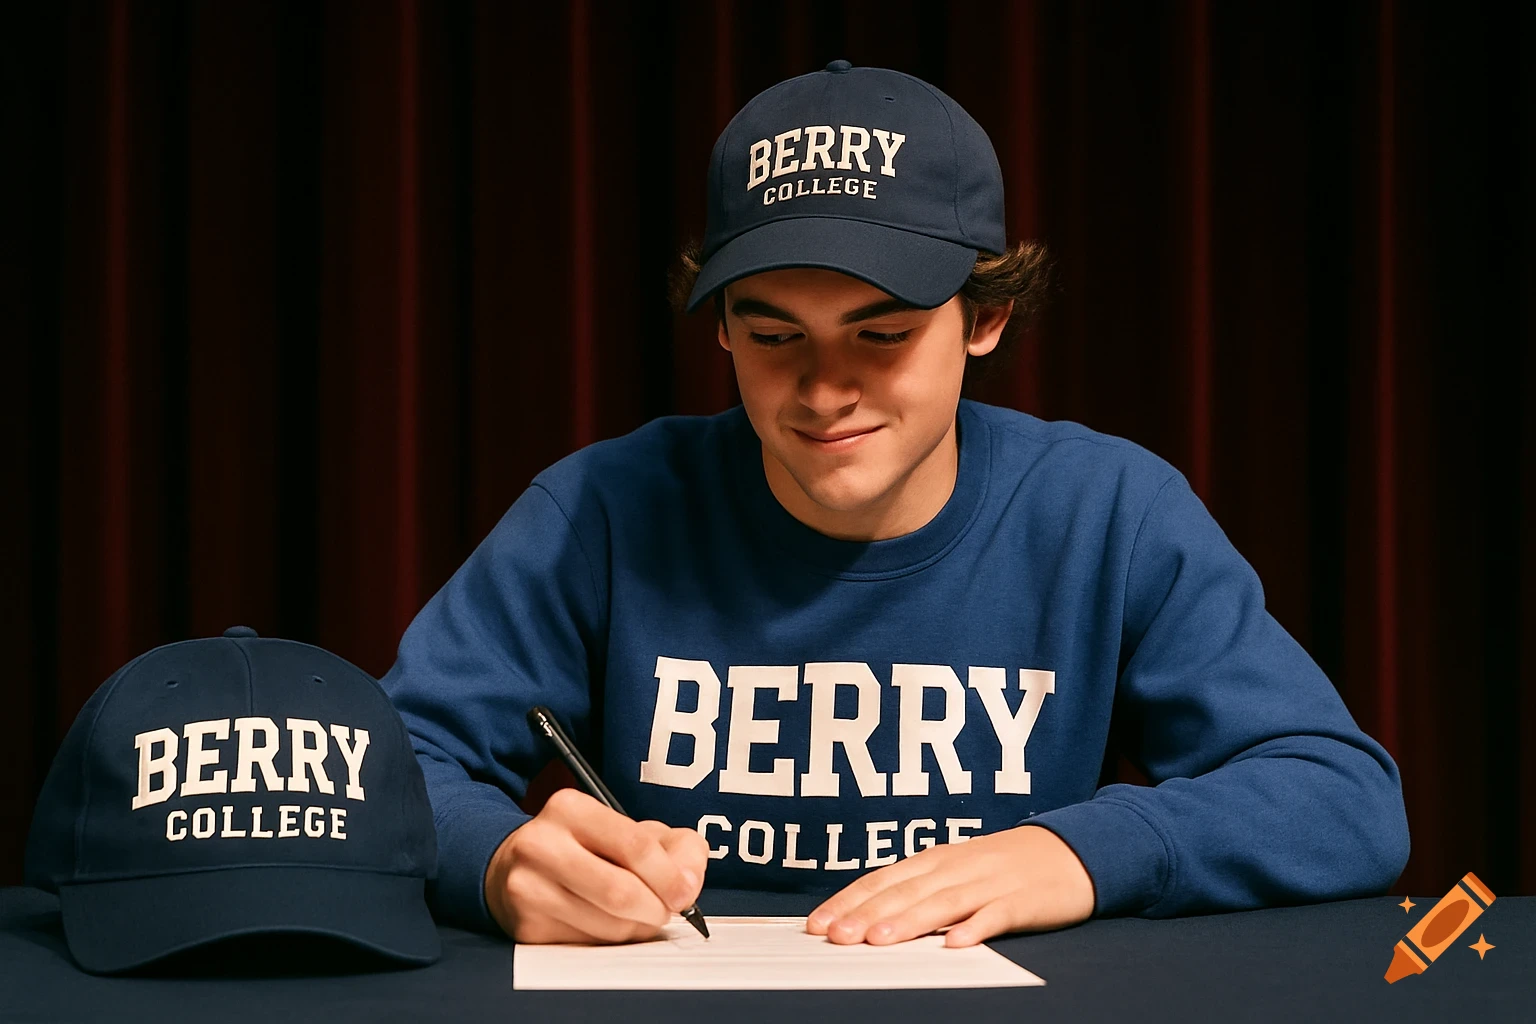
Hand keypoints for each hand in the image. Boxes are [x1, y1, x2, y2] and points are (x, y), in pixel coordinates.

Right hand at [484, 788, 708, 943]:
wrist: (513, 866)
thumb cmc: (583, 847)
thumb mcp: (627, 829)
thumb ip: (673, 846)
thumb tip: (689, 882)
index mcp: (570, 809)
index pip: (633, 845)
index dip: (668, 875)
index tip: (685, 893)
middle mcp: (542, 844)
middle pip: (620, 892)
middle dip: (656, 908)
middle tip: (665, 911)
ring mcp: (528, 888)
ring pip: (607, 926)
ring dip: (636, 929)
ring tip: (636, 915)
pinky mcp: (526, 927)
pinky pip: (588, 946)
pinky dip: (610, 942)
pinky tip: (606, 923)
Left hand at [806, 824, 1094, 946]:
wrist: (1070, 851)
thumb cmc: (1002, 867)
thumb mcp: (956, 871)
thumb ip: (918, 891)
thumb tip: (866, 917)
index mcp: (935, 860)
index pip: (882, 879)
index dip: (849, 901)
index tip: (818, 923)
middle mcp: (956, 867)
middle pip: (905, 891)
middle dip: (867, 914)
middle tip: (836, 936)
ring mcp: (989, 883)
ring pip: (942, 902)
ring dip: (909, 922)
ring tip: (879, 941)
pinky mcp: (1022, 901)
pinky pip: (996, 915)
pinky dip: (975, 928)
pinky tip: (955, 944)